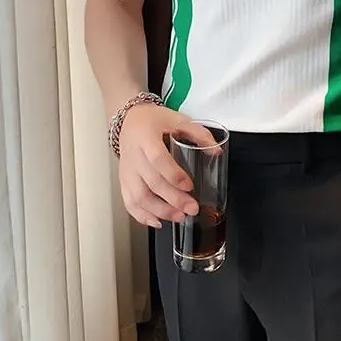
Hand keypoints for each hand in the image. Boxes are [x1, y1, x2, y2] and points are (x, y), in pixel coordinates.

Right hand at [117, 104, 214, 229]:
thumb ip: (197, 133)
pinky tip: (157, 221)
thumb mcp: (177, 119)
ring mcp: (127, 171)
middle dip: (173, 200)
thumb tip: (215, 150)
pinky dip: (142, 216)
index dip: (173, 175)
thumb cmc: (153, 120)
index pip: (158, 159)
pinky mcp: (124, 181)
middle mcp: (134, 156)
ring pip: (139, 197)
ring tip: (179, 217)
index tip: (189, 185)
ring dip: (160, 211)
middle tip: (192, 208)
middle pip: (151, 183)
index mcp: (146, 138)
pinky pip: (129, 202)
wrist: (130, 120)